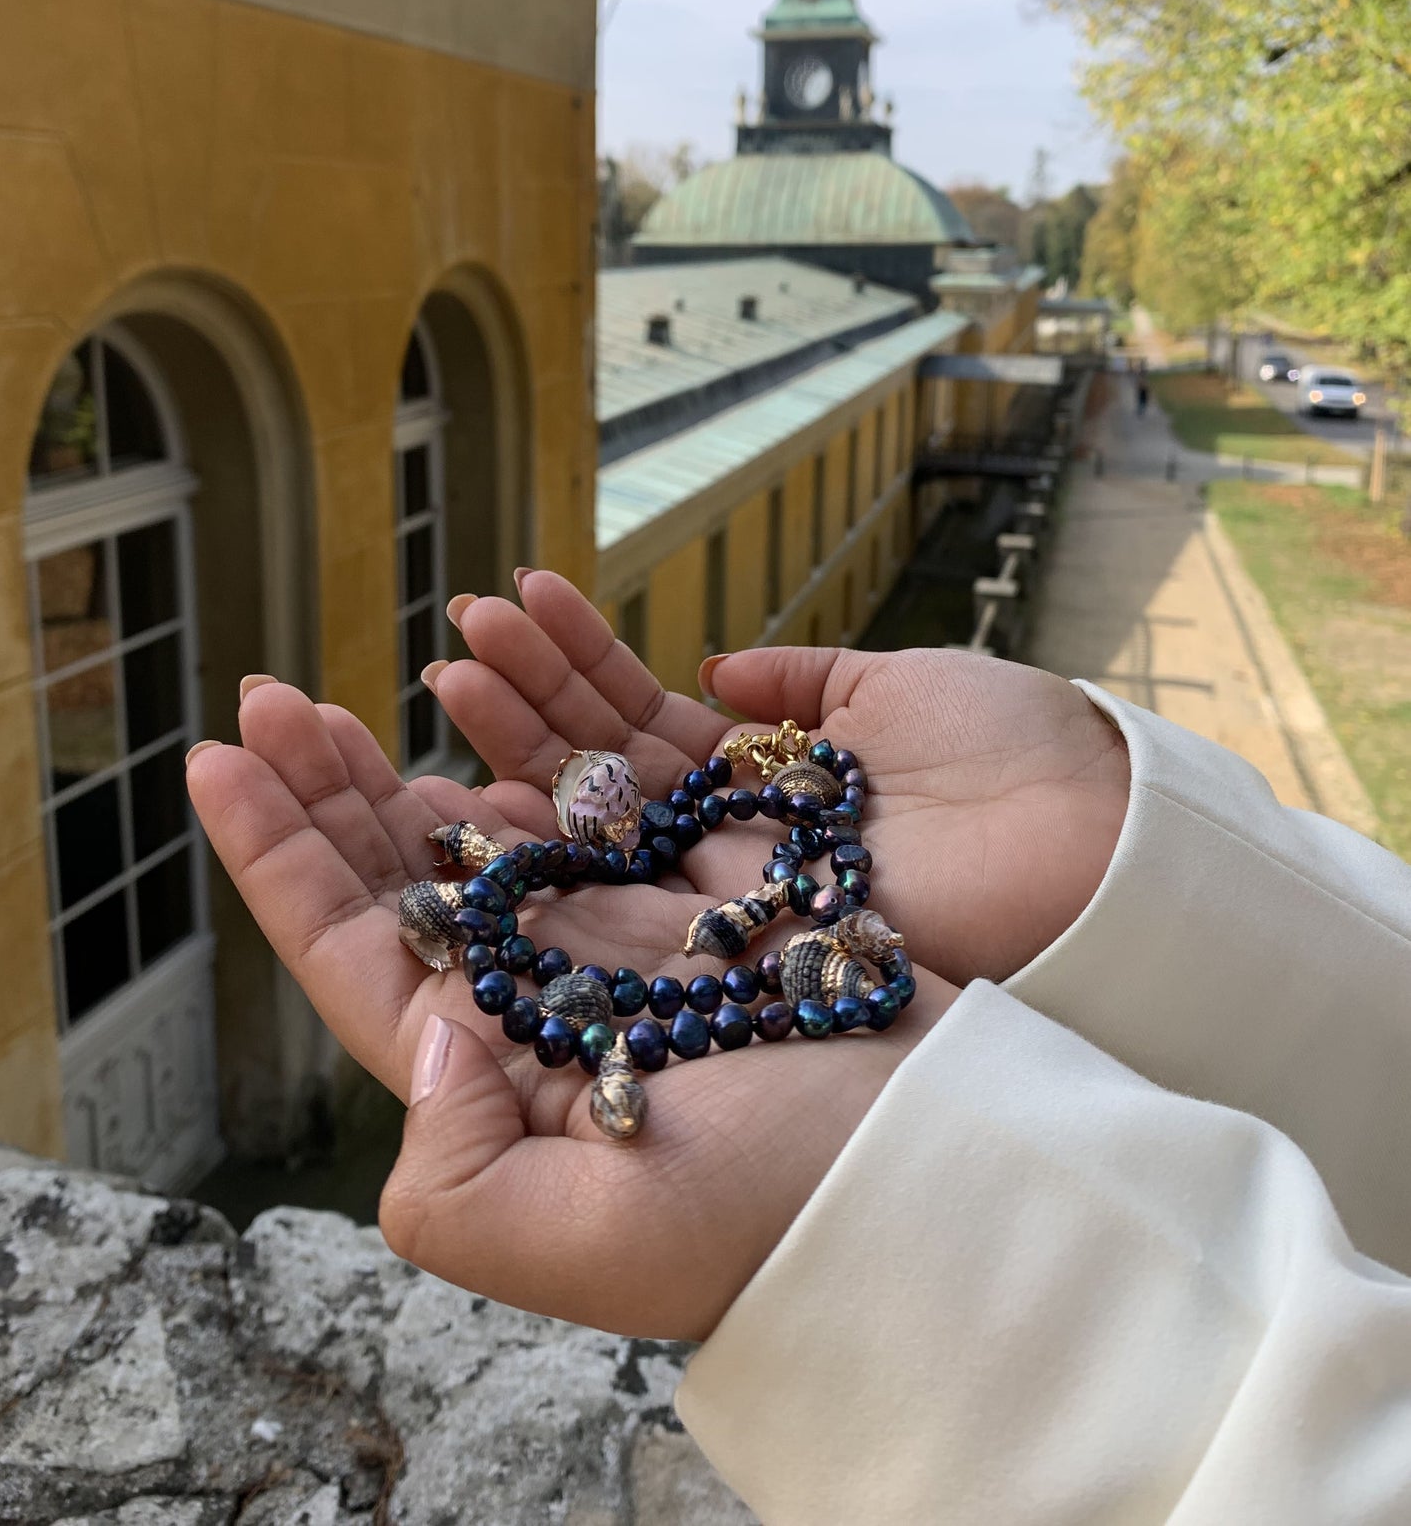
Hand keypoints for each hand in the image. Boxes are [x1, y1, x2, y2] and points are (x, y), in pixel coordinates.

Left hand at [186, 679, 958, 1341]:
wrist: (942, 1164)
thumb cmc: (774, 1216)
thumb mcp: (587, 1243)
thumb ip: (456, 1174)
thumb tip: (424, 1034)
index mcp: (499, 1077)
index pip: (356, 953)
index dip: (278, 858)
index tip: (217, 761)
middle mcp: (553, 995)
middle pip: (414, 871)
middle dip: (337, 783)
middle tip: (278, 695)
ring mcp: (632, 929)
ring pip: (514, 807)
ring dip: (454, 728)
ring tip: (408, 656)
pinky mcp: (712, 875)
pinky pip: (622, 774)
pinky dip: (572, 707)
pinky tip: (529, 662)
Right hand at [430, 570, 1130, 986]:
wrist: (1094, 843)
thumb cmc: (1013, 752)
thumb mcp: (895, 686)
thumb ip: (803, 683)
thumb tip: (718, 669)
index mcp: (766, 777)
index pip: (636, 719)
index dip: (571, 665)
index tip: (509, 603)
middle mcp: (728, 840)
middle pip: (594, 770)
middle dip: (515, 700)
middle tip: (461, 627)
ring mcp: (721, 894)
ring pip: (590, 823)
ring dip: (515, 747)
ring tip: (451, 669)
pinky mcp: (730, 942)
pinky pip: (622, 889)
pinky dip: (549, 838)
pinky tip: (478, 777)